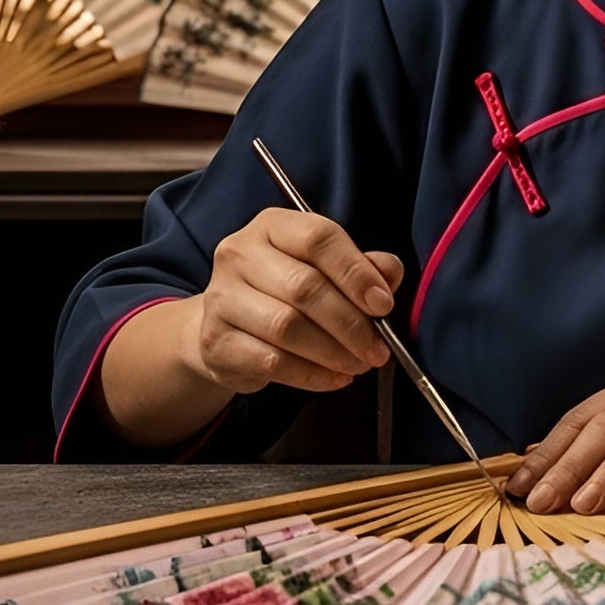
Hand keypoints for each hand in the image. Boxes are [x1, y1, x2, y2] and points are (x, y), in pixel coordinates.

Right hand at [182, 208, 400, 395]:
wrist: (225, 326)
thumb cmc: (284, 292)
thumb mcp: (324, 269)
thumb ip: (362, 267)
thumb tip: (388, 275)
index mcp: (272, 226)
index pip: (319, 238)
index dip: (356, 273)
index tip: (384, 304)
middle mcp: (240, 254)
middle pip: (304, 287)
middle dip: (351, 323)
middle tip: (378, 348)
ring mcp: (222, 297)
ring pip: (287, 327)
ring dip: (333, 352)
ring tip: (359, 364)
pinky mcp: (215, 341)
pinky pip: (271, 362)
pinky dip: (311, 374)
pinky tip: (334, 378)